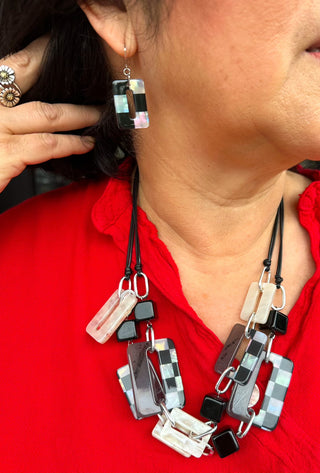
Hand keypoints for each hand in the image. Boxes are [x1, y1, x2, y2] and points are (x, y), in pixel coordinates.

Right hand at [0, 37, 100, 192]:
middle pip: (27, 76)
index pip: (13, 64)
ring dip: (79, 115)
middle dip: (63, 75)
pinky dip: (71, 143)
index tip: (59, 51)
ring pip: (46, 114)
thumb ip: (4, 110)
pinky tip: (85, 143)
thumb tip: (27, 105)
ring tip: (97, 116)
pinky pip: (46, 145)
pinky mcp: (3, 155)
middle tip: (92, 81)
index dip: (39, 54)